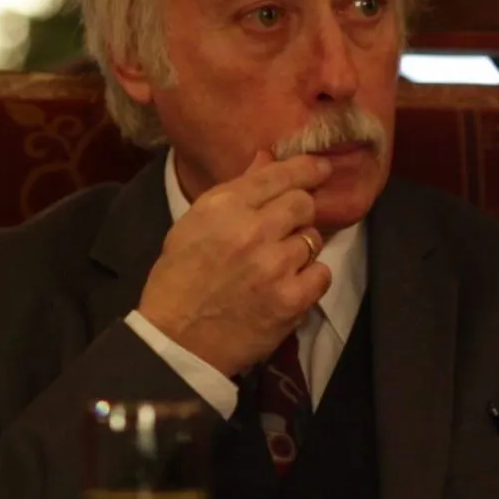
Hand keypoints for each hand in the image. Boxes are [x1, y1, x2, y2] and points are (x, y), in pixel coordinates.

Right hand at [137, 151, 332, 377]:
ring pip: (312, 239)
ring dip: (300, 249)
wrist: (176, 340)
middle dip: (300, 212)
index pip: (278, 175)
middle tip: (285, 228)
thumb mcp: (195, 224)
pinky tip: (287, 286)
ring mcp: (275, 266)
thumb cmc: (180, 279)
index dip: (306, 169)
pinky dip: (310, 279)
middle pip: (303, 204)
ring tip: (275, 265)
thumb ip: (237, 190)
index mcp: (223, 206)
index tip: (321, 168)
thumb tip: (268, 159)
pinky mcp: (291, 299)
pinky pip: (322, 273)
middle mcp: (252, 230)